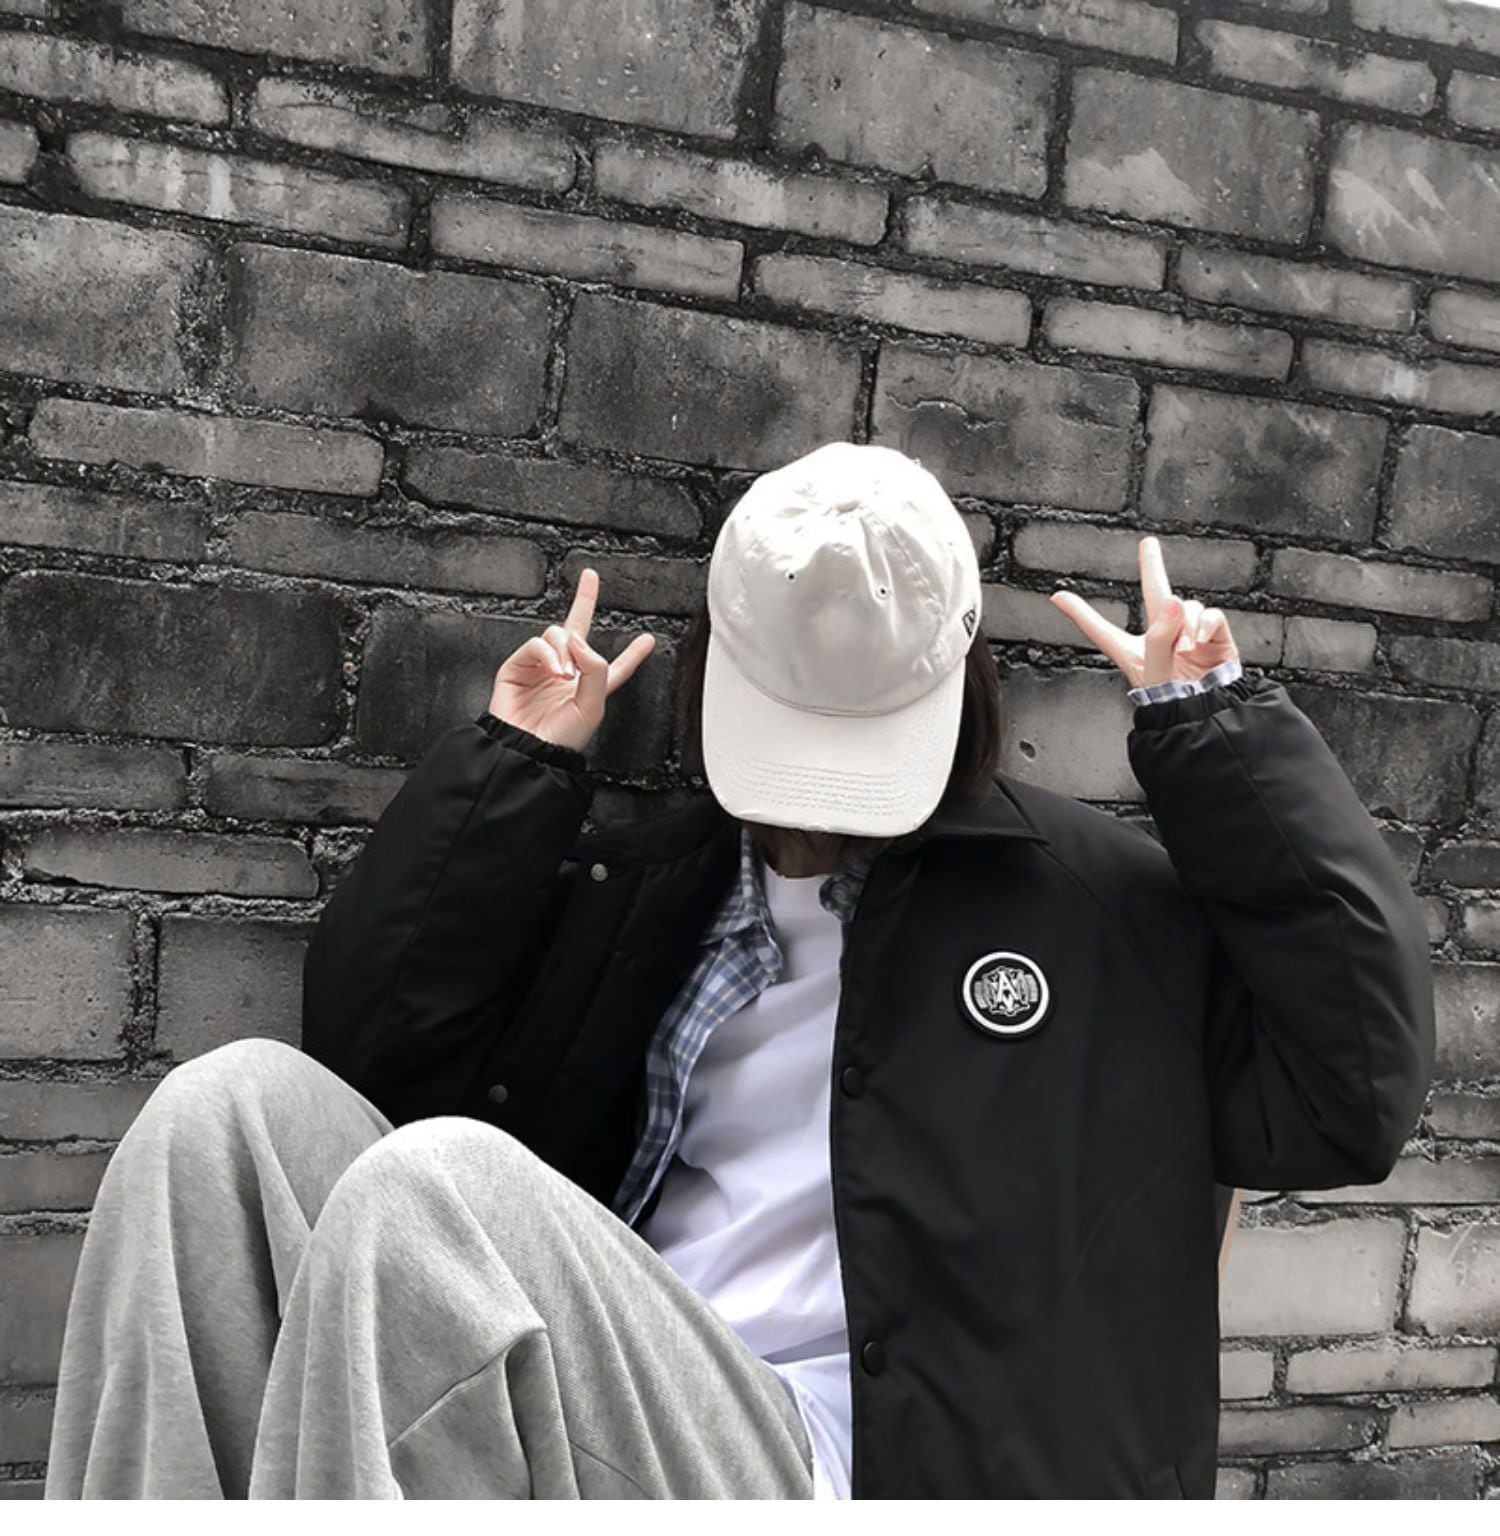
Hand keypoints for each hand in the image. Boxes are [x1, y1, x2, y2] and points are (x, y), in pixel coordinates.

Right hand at [489, 567, 655, 753]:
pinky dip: (548, 653)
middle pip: (578, 629)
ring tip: (566, 674)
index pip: (617, 666)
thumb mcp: (593, 706)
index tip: (648, 639)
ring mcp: (541, 668)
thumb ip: (596, 669)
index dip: (633, 654)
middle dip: (584, 600)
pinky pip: (536, 643)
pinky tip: (554, 669)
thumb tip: (580, 640)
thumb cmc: (560, 739)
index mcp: (590, 687)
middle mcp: (566, 673)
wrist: (526, 751)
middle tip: (590, 578)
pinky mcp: (518, 667)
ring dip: (565, 649)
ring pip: (557, 634)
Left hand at [1047, 535, 1238, 689]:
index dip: (1079, 613)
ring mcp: (1189, 636)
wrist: (1207, 715)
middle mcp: (1161, 639)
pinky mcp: (1213, 637)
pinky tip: (1200, 640)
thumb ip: (1159, 636)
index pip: (1101, 629)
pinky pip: (1211, 615)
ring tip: (1185, 646)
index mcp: (1133, 652)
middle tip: (1148, 545)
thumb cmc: (1174, 702)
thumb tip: (1175, 603)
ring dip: (1186, 621)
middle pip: (1153, 596)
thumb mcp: (1154, 670)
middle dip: (1152, 567)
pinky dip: (1206, 624)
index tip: (1059, 596)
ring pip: (1186, 607)